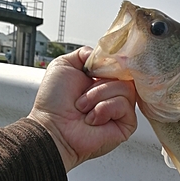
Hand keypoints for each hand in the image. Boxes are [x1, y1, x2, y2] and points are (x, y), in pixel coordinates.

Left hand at [28, 47, 136, 171]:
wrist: (52, 127)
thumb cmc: (54, 103)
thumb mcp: (64, 65)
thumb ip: (85, 53)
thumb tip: (106, 54)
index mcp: (103, 79)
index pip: (120, 63)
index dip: (110, 64)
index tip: (94, 70)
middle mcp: (115, 93)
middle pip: (125, 74)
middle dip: (99, 83)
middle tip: (82, 96)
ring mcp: (122, 108)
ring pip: (125, 88)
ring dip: (98, 96)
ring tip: (84, 109)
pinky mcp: (127, 123)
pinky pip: (125, 105)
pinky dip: (104, 109)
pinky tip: (93, 119)